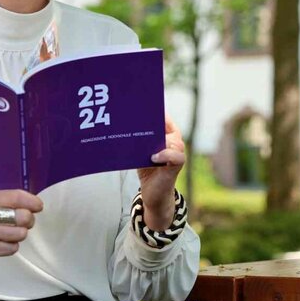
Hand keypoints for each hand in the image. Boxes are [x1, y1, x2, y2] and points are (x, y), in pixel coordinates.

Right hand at [0, 189, 42, 288]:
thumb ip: (4, 203)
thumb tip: (32, 204)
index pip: (17, 197)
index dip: (33, 202)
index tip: (38, 206)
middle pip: (24, 217)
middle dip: (28, 221)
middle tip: (23, 223)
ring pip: (20, 234)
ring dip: (19, 236)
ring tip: (9, 235)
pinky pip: (12, 249)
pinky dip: (10, 247)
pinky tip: (1, 244)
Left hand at [136, 114, 184, 230]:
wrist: (153, 193)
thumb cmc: (147, 168)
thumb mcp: (140, 151)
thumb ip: (138, 139)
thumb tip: (122, 123)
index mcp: (166, 134)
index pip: (164, 118)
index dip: (156, 111)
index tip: (141, 107)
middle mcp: (174, 141)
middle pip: (168, 127)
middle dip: (154, 124)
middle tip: (139, 120)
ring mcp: (177, 153)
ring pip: (174, 140)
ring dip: (160, 140)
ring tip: (146, 143)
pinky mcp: (176, 166)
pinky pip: (176, 156)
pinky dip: (165, 154)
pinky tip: (153, 157)